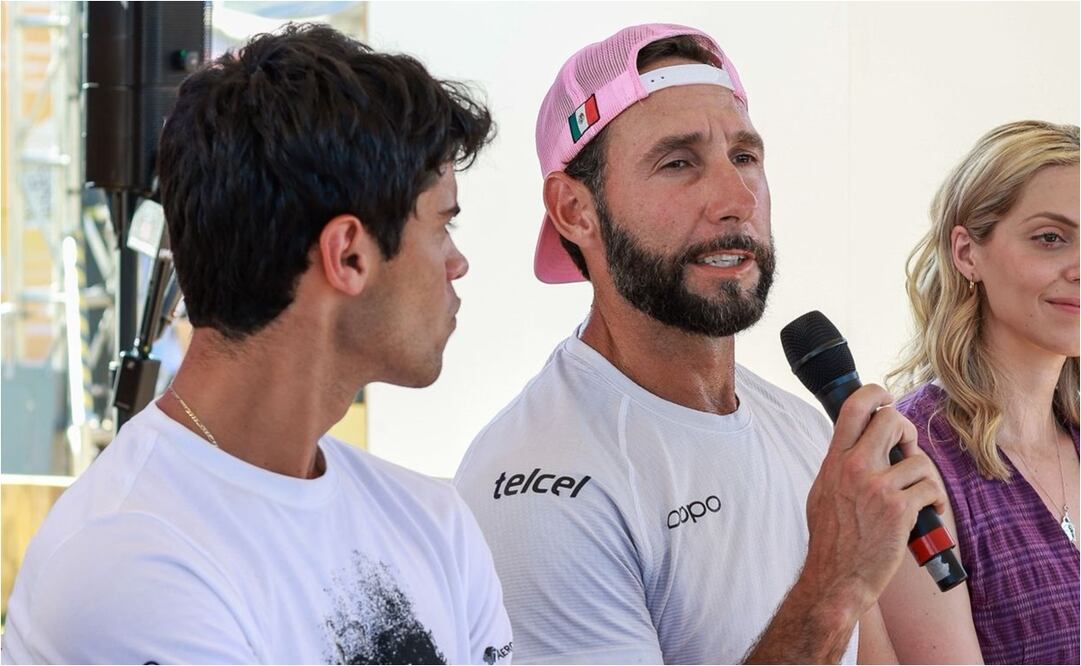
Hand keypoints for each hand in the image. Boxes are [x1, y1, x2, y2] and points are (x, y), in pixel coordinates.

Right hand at [803, 384, 945, 616]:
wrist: (837, 577)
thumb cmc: (831, 539)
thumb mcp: (822, 491)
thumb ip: (840, 465)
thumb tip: (857, 445)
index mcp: (835, 461)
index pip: (853, 408)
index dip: (875, 393)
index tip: (886, 399)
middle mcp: (855, 467)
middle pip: (891, 420)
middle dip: (907, 431)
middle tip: (907, 451)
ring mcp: (878, 487)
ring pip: (919, 460)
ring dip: (925, 477)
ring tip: (919, 494)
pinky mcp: (900, 510)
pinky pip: (931, 488)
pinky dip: (935, 500)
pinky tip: (928, 511)